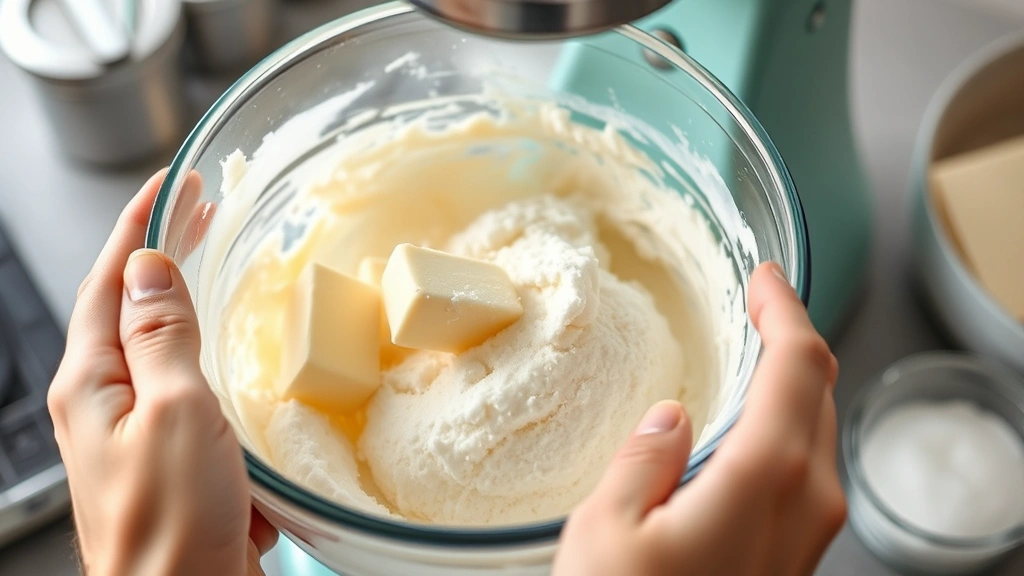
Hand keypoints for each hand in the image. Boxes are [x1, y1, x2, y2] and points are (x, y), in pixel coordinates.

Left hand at [48, 170, 276, 574]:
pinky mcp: (171, 459)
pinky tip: (235, 358)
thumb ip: (161, 337)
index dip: (142, 224)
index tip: (175, 181)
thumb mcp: (176, 412)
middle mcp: (105, 404)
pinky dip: (213, 364)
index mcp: (93, 384)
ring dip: (188, 303)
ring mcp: (136, 432)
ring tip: (216, 268)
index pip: (112, 280)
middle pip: (130, 307)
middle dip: (163, 252)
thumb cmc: (173, 525)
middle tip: (201, 209)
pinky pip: (190, 394)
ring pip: (161, 348)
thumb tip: (149, 269)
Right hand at [553, 263, 844, 575]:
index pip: (797, 365)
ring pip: (817, 433)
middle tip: (758, 306)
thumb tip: (667, 419)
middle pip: (819, 393)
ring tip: (751, 359)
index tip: (764, 278)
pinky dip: (785, 431)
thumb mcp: (606, 532)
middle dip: (790, 339)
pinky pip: (806, 474)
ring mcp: (808, 538)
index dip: (784, 309)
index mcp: (763, 479)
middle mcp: (805, 505)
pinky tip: (748, 432)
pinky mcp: (795, 561)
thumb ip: (642, 461)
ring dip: (789, 386)